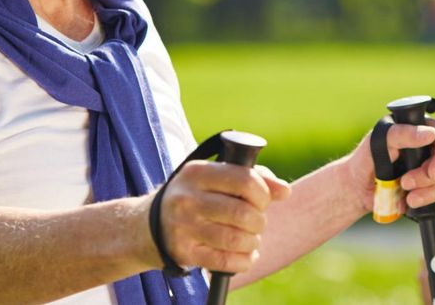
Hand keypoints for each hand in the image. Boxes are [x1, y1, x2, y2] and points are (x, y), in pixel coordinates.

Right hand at [155, 161, 290, 273]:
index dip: (263, 193)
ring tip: (250, 237)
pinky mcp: (184, 252)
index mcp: (197, 172)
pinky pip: (225, 262)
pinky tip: (246, 254)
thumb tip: (285, 191)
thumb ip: (254, 177)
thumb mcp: (217, 177)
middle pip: (242, 212)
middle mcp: (187, 199)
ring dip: (253, 241)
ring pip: (236, 239)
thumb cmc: (197, 196)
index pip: (244, 179)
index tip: (262, 200)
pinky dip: (244, 260)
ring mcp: (183, 227)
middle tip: (256, 221)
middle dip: (259, 220)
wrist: (149, 225)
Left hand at [350, 117, 434, 211]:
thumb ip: (401, 134)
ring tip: (407, 198)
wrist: (357, 187)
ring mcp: (431, 168)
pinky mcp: (429, 187)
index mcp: (420, 128)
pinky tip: (408, 202)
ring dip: (429, 192)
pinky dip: (426, 202)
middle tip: (406, 183)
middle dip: (430, 178)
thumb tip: (430, 134)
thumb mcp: (378, 140)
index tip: (431, 171)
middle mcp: (430, 147)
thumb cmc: (366, 158)